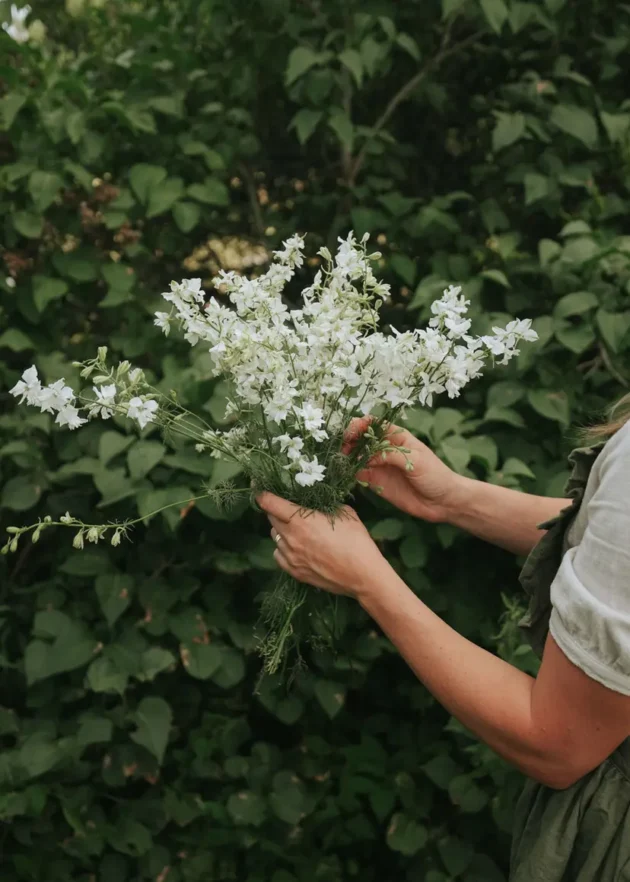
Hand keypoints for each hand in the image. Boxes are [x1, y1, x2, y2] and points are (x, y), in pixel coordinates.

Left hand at [257, 493, 389, 597]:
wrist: (363, 575)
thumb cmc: (356, 540)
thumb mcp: (344, 512)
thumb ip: (324, 506)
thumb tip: (317, 504)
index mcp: (300, 520)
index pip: (269, 503)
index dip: (262, 493)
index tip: (260, 488)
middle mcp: (290, 538)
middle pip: (271, 518)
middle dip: (276, 510)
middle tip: (288, 508)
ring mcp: (290, 556)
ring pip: (274, 536)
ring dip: (281, 530)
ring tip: (297, 529)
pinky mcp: (294, 572)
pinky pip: (279, 554)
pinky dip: (283, 548)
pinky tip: (296, 547)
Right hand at [344, 416, 461, 523]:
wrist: (444, 502)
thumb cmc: (436, 475)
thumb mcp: (416, 460)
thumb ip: (391, 455)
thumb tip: (365, 456)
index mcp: (397, 437)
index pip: (375, 424)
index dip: (361, 424)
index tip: (352, 431)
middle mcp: (385, 449)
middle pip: (362, 439)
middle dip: (350, 440)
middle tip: (343, 448)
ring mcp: (380, 466)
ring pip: (357, 456)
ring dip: (347, 457)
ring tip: (341, 461)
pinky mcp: (377, 482)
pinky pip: (359, 475)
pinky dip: (349, 473)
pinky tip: (345, 474)